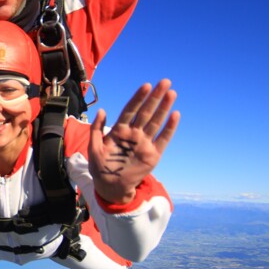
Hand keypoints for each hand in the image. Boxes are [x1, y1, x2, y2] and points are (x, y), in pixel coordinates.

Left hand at [88, 79, 179, 203]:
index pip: (130, 110)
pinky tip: (175, 115)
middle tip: (165, 82)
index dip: (138, 98)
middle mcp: (134, 134)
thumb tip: (102, 110)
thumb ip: (96, 129)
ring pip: (156, 122)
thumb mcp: (94, 147)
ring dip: (164, 108)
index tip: (146, 86)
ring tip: (171, 93)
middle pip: (146, 112)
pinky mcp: (153, 154)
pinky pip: (163, 139)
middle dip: (155, 97)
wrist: (111, 186)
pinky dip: (169, 128)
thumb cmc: (100, 166)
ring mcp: (144, 143)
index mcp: (120, 130)